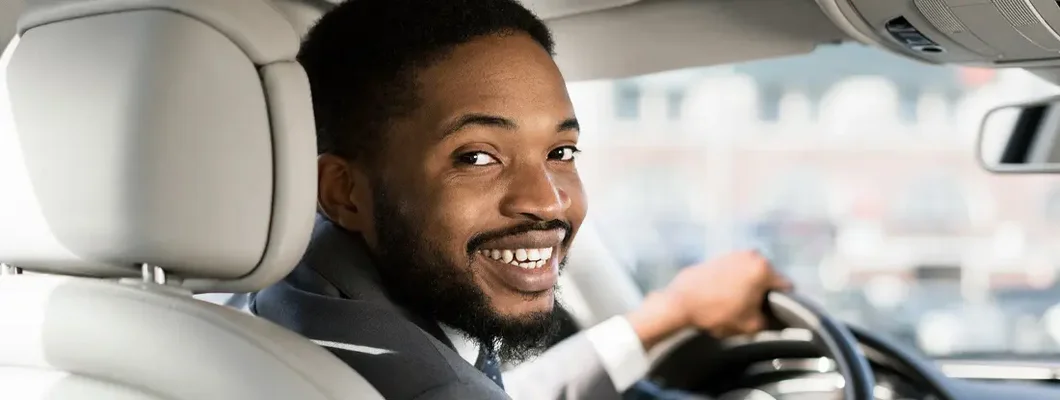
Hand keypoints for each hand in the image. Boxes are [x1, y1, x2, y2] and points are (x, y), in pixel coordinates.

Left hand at [626, 251, 791, 349]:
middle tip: (753, 311)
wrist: (679, 303)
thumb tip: (773, 319)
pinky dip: (734, 283)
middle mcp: (750, 255)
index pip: (786, 287)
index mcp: (763, 268)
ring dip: (748, 287)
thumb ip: (769, 321)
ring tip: (735, 305)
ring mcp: (733, 253)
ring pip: (750, 274)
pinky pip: (734, 271)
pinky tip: (723, 297)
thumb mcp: (750, 325)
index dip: (785, 303)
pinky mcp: (718, 257)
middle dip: (763, 293)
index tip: (776, 313)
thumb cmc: (715, 313)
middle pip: (768, 278)